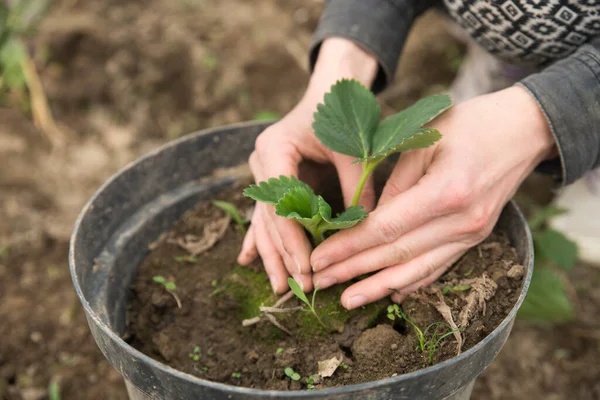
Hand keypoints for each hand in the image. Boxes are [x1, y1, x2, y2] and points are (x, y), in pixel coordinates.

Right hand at [237, 38, 378, 293]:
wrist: (332, 89)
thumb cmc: (343, 112)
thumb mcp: (352, 148)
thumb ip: (357, 187)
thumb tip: (367, 230)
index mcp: (275, 149)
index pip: (280, 203)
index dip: (292, 239)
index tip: (306, 268)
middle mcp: (263, 162)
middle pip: (268, 218)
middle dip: (281, 255)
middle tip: (293, 288)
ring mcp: (265, 172)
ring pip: (266, 221)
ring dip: (272, 254)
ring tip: (279, 286)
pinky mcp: (275, 180)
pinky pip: (268, 214)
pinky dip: (263, 238)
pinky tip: (247, 259)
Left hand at [311, 86, 556, 308]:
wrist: (525, 130)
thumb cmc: (470, 124)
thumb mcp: (423, 140)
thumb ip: (394, 182)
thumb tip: (367, 220)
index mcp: (445, 192)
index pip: (386, 229)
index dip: (350, 247)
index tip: (320, 259)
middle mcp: (461, 221)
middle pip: (397, 254)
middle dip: (355, 270)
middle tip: (320, 281)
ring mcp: (472, 234)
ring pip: (418, 270)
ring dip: (379, 287)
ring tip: (348, 299)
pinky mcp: (476, 238)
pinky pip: (440, 266)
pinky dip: (413, 281)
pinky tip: (390, 293)